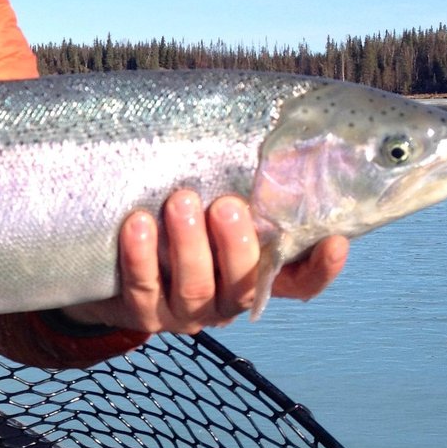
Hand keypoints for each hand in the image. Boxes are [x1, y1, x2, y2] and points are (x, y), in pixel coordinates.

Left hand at [62, 189, 348, 334]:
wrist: (112, 264)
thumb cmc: (175, 219)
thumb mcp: (211, 204)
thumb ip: (241, 186)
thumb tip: (277, 134)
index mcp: (253, 276)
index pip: (300, 282)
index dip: (321, 268)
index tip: (335, 240)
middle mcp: (225, 300)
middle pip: (243, 283)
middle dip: (236, 243)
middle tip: (226, 205)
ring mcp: (185, 312)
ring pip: (195, 287)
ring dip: (188, 244)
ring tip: (180, 201)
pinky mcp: (143, 313)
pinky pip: (143, 287)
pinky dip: (140, 256)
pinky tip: (137, 224)